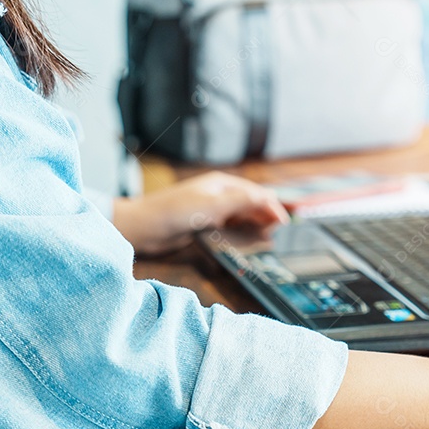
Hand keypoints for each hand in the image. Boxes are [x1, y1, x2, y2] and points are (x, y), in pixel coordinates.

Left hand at [113, 172, 288, 255]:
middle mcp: (220, 196)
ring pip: (243, 218)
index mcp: (223, 184)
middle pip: (252, 205)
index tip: (286, 223)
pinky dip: (242, 235)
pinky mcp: (205, 226)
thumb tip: (268, 199)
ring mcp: (213, 211)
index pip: (257, 193)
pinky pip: (231, 229)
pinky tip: (248, 244)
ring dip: (256, 227)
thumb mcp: (210, 205)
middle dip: (267, 217)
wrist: (142, 227)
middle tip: (281, 235)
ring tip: (269, 241)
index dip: (273, 206)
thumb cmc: (173, 212)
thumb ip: (240, 201)